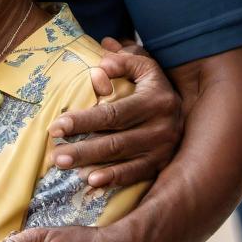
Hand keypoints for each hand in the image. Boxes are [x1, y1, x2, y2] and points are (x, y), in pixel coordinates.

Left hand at [47, 39, 181, 188]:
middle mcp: (163, 127)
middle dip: (82, 149)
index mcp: (156, 100)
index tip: (56, 126)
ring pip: (123, 160)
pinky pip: (136, 175)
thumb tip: (103, 63)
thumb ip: (123, 59)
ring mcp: (164, 149)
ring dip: (92, 165)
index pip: (113, 114)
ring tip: (64, 165)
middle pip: (115, 141)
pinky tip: (92, 182)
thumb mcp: (143, 65)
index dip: (84, 121)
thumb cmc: (151, 83)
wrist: (186, 107)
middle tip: (55, 155)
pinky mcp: (163, 164)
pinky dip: (114, 179)